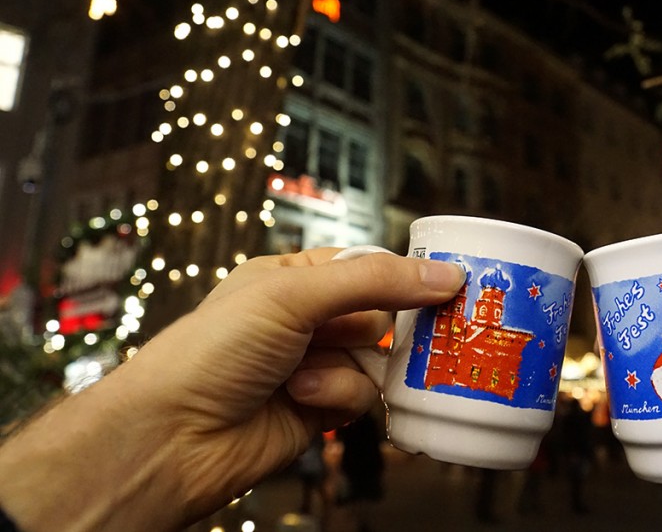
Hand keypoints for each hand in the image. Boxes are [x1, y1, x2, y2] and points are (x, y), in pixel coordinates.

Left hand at [0, 248, 465, 531]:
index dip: (406, 272)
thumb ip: (374, 281)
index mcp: (293, 278)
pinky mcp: (319, 409)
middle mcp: (307, 320)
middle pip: (383, 313)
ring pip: (377, 358)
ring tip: (312, 371)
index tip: (448, 279)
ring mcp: (315, 365)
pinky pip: (361, 396)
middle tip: (430, 325)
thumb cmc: (210, 351)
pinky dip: (339, 395)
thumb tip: (442, 273)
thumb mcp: (294, 296)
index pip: (367, 265)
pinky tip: (304, 397)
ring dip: (351, 364)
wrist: (172, 436)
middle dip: (396, 322)